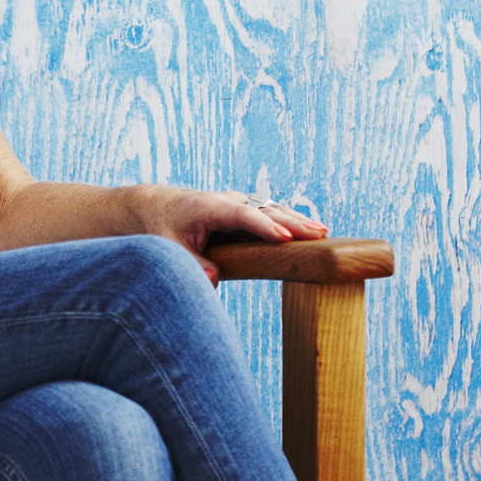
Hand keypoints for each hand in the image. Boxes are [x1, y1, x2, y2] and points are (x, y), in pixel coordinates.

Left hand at [127, 185, 327, 283]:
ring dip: (298, 221)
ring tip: (323, 234)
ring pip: (273, 211)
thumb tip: (214, 279)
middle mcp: (228, 201)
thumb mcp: (168, 249)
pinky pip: (272, 215)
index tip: (284, 239)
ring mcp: (239, 204)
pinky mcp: (245, 211)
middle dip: (292, 223)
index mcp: (209, 207)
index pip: (242, 216)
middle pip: (265, 211)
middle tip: (318, 235)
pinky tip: (312, 232)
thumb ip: (191, 264)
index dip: (264, 227)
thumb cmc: (162, 229)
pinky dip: (292, 222)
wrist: (157, 207)